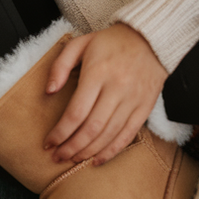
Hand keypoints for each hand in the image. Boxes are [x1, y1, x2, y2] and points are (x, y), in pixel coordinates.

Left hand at [44, 23, 167, 166]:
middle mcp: (117, 88)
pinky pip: (127, 136)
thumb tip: (49, 91)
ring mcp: (132, 100)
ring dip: (88, 152)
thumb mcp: (80, 43)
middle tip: (57, 156)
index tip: (49, 142)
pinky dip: (111, 151)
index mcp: (98, 72)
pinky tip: (97, 160)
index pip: (76, 112)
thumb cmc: (111, 42)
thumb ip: (60, 66)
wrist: (149, 39)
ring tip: (73, 159)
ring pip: (108, 135)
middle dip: (71, 147)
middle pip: (91, 128)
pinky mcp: (144, 108)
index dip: (60, 132)